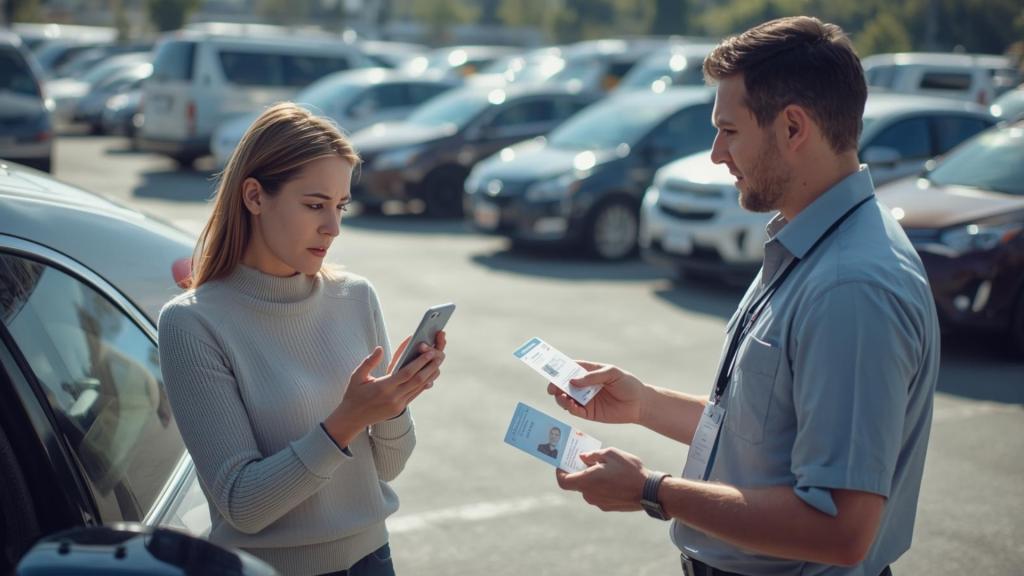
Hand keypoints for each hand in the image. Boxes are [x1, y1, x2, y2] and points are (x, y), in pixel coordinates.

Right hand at [325, 333, 445, 445]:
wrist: (352, 418)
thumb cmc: (353, 395)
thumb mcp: (356, 377)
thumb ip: (369, 362)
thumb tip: (379, 349)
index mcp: (383, 387)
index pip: (407, 373)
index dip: (420, 362)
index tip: (429, 352)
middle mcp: (393, 397)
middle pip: (417, 380)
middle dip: (430, 366)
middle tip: (439, 354)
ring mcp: (398, 404)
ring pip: (419, 387)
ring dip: (430, 374)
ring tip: (438, 362)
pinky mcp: (400, 408)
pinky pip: (416, 394)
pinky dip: (424, 384)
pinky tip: (430, 374)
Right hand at [547, 360, 645, 424]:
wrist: (639, 404)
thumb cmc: (627, 384)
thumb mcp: (612, 373)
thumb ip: (593, 377)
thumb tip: (573, 381)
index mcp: (588, 372)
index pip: (569, 368)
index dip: (558, 369)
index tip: (549, 370)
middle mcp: (584, 385)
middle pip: (564, 384)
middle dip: (555, 386)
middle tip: (552, 389)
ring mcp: (585, 399)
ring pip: (566, 398)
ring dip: (561, 398)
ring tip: (564, 398)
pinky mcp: (588, 413)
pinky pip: (574, 411)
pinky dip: (570, 408)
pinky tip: (571, 406)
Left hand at [555, 448, 647, 511]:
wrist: (650, 492)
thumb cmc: (630, 471)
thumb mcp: (611, 454)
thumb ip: (593, 455)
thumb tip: (583, 458)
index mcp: (587, 481)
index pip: (563, 481)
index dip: (560, 472)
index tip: (564, 463)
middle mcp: (590, 495)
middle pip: (577, 483)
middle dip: (580, 471)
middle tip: (588, 459)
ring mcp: (599, 503)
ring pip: (589, 488)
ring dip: (592, 478)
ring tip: (605, 467)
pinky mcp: (608, 507)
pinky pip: (599, 494)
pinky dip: (601, 486)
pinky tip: (613, 478)